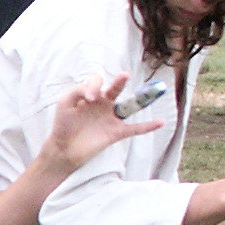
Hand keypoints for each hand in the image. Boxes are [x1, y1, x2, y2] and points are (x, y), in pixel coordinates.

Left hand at [43, 73, 163, 167]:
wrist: (63, 149)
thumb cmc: (63, 125)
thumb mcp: (65, 103)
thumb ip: (77, 91)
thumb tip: (95, 93)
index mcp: (91, 95)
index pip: (97, 82)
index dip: (94, 86)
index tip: (90, 98)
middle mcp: (103, 104)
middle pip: (116, 88)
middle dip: (120, 82)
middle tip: (124, 76)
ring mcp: (111, 118)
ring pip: (129, 106)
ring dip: (141, 99)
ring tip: (153, 91)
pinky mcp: (116, 133)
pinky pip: (135, 128)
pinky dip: (148, 126)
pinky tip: (161, 122)